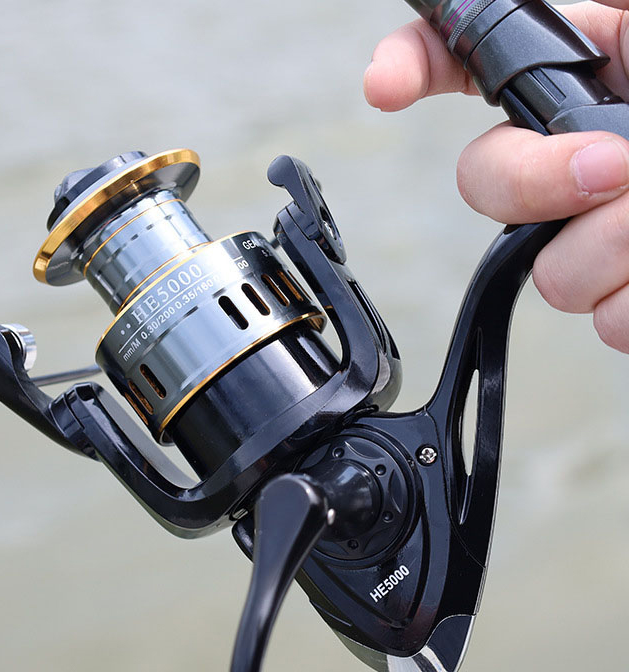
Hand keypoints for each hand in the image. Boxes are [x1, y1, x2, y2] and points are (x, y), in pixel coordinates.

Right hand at [364, 1, 628, 352]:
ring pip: (547, 267)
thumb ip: (618, 23)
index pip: (474, 60)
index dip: (416, 63)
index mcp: (606, 68)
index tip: (388, 85)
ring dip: (616, 251)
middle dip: (536, 182)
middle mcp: (588, 153)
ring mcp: (605, 232)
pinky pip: (605, 320)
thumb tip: (587, 27)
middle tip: (614, 171)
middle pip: (485, 182)